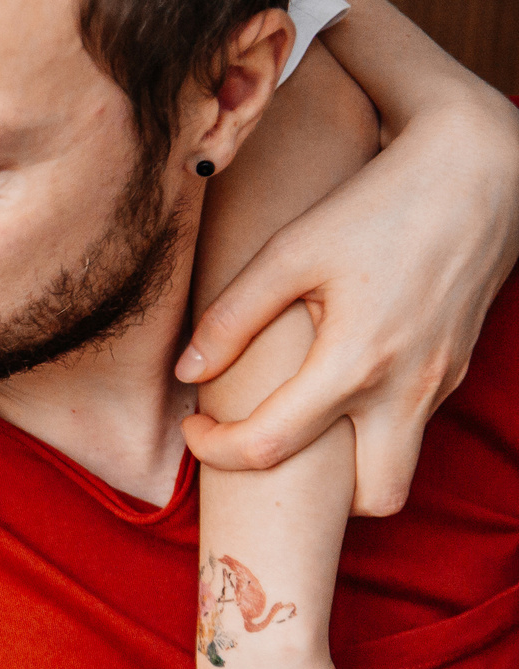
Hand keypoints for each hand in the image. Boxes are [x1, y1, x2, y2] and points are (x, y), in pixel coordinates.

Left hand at [178, 98, 518, 513]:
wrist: (481, 169)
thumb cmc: (378, 204)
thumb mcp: (291, 251)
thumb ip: (233, 317)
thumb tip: (187, 371)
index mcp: (357, 362)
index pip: (271, 447)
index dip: (216, 450)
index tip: (195, 425)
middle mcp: (408, 388)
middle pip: (375, 500)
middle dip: (318, 499)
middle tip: (265, 449)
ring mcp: (441, 383)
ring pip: (400, 466)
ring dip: (349, 467)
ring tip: (297, 422)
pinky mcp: (456, 368)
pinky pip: (413, 426)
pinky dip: (373, 428)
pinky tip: (338, 386)